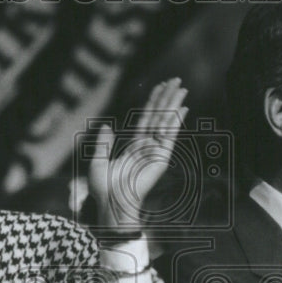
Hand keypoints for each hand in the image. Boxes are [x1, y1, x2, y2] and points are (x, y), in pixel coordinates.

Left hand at [89, 78, 188, 232]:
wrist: (111, 203)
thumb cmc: (103, 188)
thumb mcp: (98, 161)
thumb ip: (104, 143)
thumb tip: (107, 126)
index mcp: (134, 145)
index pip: (146, 118)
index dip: (153, 101)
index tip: (160, 86)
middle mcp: (147, 145)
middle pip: (159, 115)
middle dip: (167, 97)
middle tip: (176, 79)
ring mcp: (156, 151)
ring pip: (165, 121)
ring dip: (174, 104)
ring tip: (181, 88)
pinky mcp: (161, 157)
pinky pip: (170, 135)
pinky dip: (176, 121)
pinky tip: (183, 108)